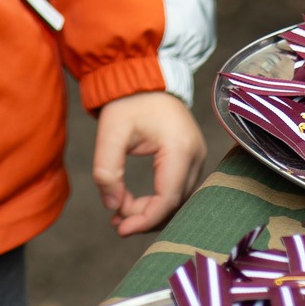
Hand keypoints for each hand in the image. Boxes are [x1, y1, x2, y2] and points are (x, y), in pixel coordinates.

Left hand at [92, 91, 206, 237]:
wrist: (143, 77)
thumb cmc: (128, 101)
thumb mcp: (110, 133)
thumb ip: (107, 172)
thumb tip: (112, 207)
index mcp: (179, 148)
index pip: (167, 199)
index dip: (144, 220)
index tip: (120, 228)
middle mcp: (196, 155)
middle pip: (175, 203)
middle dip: (144, 217)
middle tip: (115, 221)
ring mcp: (197, 156)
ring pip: (177, 199)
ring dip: (150, 210)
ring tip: (120, 212)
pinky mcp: (191, 157)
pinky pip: (177, 188)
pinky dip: (157, 199)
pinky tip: (133, 203)